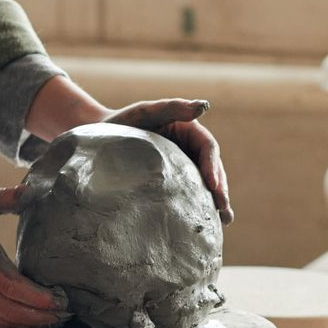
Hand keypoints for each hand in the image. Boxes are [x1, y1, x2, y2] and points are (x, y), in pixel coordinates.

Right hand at [0, 185, 66, 327]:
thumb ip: (4, 197)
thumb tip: (33, 189)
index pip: (15, 288)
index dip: (39, 300)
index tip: (61, 300)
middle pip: (11, 311)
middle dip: (40, 318)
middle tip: (65, 316)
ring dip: (26, 326)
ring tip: (49, 323)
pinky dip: (6, 326)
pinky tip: (22, 326)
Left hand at [101, 99, 233, 224]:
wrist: (102, 137)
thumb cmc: (123, 122)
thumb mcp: (145, 112)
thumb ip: (172, 107)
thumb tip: (203, 106)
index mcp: (189, 130)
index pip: (208, 148)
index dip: (213, 167)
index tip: (213, 186)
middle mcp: (190, 148)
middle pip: (212, 168)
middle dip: (219, 189)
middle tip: (224, 210)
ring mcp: (183, 166)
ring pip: (205, 182)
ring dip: (216, 200)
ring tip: (225, 220)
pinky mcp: (174, 181)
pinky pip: (191, 192)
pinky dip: (200, 205)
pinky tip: (205, 221)